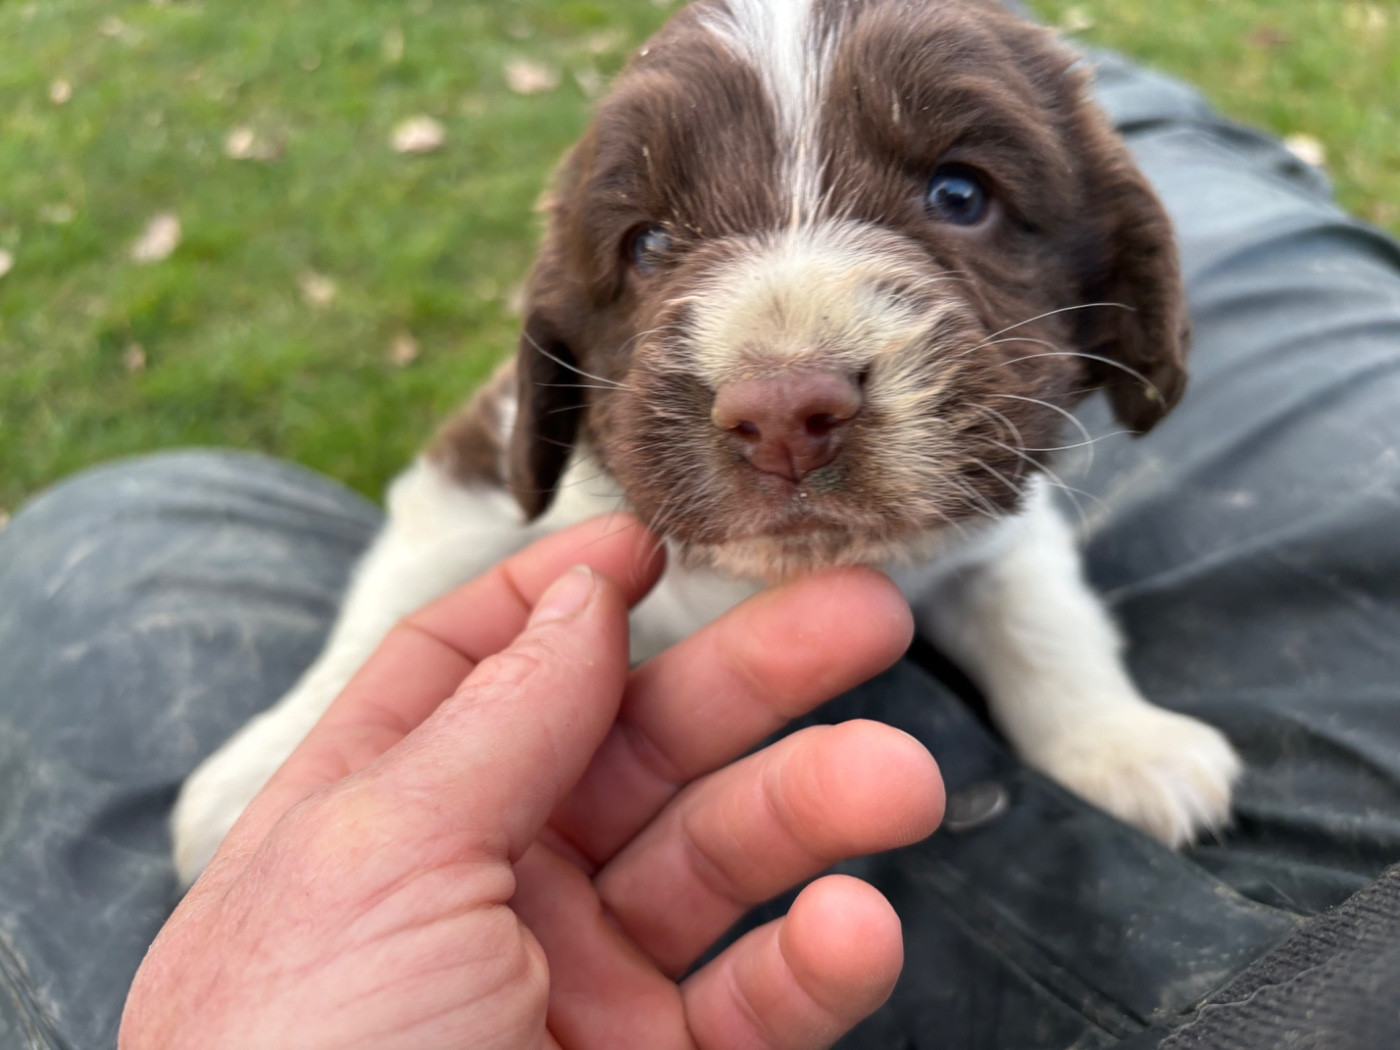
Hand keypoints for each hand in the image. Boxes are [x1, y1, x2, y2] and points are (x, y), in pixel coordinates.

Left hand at [121, 517, 943, 1048]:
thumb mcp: (373, 862)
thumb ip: (493, 718)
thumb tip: (579, 589)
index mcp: (384, 816)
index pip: (472, 666)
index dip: (559, 592)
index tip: (652, 536)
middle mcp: (484, 885)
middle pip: (636, 741)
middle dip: (750, 673)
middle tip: (865, 613)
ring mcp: (578, 982)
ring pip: (719, 861)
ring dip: (817, 809)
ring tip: (901, 782)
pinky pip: (760, 1000)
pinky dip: (820, 962)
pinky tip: (856, 927)